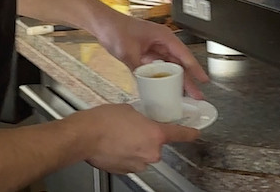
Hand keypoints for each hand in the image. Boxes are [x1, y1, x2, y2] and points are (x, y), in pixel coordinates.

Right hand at [74, 103, 198, 173]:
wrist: (84, 137)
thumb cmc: (103, 121)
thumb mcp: (128, 110)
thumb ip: (142, 118)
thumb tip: (141, 121)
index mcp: (155, 134)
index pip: (180, 134)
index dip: (189, 133)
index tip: (195, 133)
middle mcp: (151, 152)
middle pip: (156, 144)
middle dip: (146, 137)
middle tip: (131, 128)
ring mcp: (139, 163)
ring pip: (143, 153)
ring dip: (135, 146)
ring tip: (118, 137)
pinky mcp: (127, 170)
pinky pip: (131, 160)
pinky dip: (125, 154)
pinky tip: (114, 145)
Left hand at [94, 12, 209, 98]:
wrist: (102, 24)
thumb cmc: (116, 29)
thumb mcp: (128, 51)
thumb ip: (139, 68)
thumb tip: (147, 84)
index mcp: (163, 36)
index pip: (184, 54)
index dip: (195, 69)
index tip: (203, 80)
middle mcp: (161, 41)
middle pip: (179, 63)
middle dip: (188, 79)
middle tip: (196, 95)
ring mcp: (154, 47)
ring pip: (170, 66)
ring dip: (175, 80)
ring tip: (183, 95)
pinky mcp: (146, 52)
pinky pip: (158, 67)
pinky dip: (162, 77)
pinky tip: (164, 88)